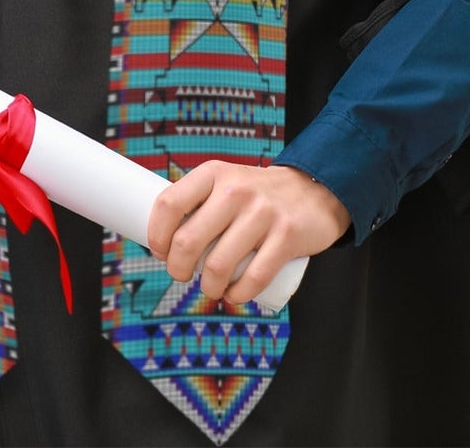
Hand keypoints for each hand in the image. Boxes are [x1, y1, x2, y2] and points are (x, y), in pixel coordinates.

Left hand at [145, 162, 350, 305]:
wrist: (313, 190)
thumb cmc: (256, 194)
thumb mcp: (225, 181)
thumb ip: (199, 201)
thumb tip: (163, 237)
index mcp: (213, 173)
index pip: (169, 204)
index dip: (156, 234)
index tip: (159, 251)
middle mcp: (234, 190)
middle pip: (188, 240)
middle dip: (176, 268)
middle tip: (180, 275)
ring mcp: (262, 213)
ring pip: (218, 265)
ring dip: (207, 287)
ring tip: (209, 288)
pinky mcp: (287, 236)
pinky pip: (254, 277)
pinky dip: (238, 295)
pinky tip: (232, 295)